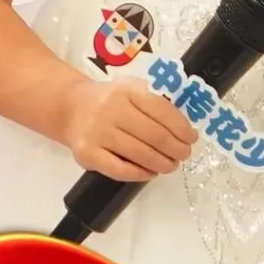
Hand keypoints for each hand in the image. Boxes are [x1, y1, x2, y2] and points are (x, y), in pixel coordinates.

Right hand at [62, 77, 198, 183]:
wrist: (71, 108)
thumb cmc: (111, 100)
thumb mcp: (132, 89)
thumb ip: (156, 102)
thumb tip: (185, 127)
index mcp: (128, 91)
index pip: (162, 111)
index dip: (182, 128)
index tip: (192, 138)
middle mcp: (111, 110)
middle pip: (155, 135)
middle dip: (176, 148)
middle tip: (184, 154)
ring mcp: (98, 133)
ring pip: (140, 154)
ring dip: (162, 163)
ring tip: (171, 165)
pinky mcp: (87, 154)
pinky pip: (120, 170)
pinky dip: (140, 174)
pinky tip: (151, 173)